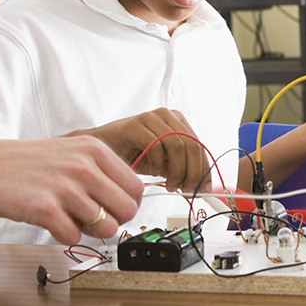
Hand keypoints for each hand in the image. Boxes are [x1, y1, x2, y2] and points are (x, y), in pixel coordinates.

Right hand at [0, 136, 143, 244]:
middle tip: (92, 218)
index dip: (126, 204)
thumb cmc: (32, 164)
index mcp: (95, 150)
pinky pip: (74, 237)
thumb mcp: (74, 152)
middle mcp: (83, 166)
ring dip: (89, 230)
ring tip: (70, 218)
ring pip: (105, 228)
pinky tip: (53, 223)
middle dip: (112, 220)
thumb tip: (131, 200)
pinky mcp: (45, 209)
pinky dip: (66, 236)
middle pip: (126, 210)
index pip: (136, 188)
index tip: (113, 209)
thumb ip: (103, 171)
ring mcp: (65, 187)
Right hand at [68, 108, 210, 193]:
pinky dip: (158, 163)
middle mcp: (166, 115)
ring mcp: (151, 117)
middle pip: (191, 145)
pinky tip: (154, 172)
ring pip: (177, 145)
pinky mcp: (136, 124)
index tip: (204, 189)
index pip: (199, 145)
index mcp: (177, 121)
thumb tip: (203, 187)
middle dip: (193, 172)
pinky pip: (157, 145)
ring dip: (177, 171)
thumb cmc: (133, 155)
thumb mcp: (165, 164)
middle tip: (186, 189)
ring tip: (170, 184)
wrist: (101, 151)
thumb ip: (183, 169)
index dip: (204, 169)